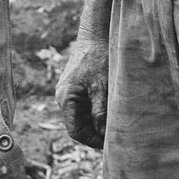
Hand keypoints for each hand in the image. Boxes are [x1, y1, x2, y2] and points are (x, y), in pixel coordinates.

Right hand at [55, 36, 108, 150]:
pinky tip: (109, 110)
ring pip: (81, 116)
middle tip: (115, 136)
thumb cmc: (98, 58)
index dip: (92, 140)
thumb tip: (103, 134)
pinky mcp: (74, 87)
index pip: (76, 131)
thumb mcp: (102, 87)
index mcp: (66, 99)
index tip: (110, 143)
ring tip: (114, 123)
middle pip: (78, 125)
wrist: (95, 34)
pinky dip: (95, 111)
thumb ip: (100, 112)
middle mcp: (62, 97)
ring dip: (96, 122)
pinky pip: (83, 106)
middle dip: (95, 132)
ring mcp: (67, 92)